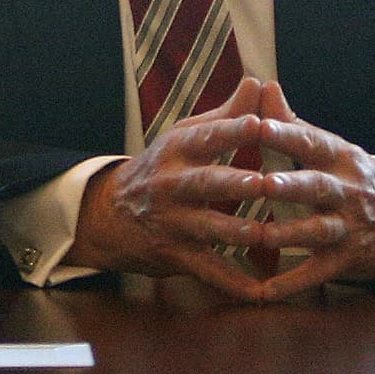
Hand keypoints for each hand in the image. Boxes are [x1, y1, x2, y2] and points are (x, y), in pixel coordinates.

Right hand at [64, 110, 292, 298]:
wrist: (110, 215)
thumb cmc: (163, 167)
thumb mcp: (185, 135)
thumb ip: (227, 114)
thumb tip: (259, 82)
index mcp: (178, 150)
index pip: (207, 136)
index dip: (233, 130)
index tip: (260, 123)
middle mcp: (172, 185)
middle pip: (205, 183)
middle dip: (233, 184)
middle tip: (262, 182)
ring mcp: (173, 223)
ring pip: (208, 228)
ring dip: (237, 232)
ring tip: (264, 234)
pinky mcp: (176, 256)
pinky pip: (209, 271)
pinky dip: (234, 283)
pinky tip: (262, 291)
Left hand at [224, 85, 374, 300]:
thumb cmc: (348, 177)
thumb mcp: (330, 148)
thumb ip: (292, 122)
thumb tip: (264, 85)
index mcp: (340, 158)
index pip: (311, 142)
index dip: (285, 134)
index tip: (257, 125)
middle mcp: (346, 191)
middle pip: (318, 187)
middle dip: (292, 186)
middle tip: (264, 183)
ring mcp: (347, 228)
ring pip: (318, 232)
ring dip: (290, 235)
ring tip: (261, 236)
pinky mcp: (344, 260)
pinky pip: (317, 273)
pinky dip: (292, 283)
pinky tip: (264, 292)